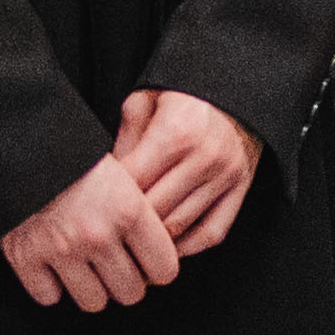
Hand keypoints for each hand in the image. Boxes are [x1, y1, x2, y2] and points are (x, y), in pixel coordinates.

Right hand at [0, 152, 185, 311]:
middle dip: (127, 283)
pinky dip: (50, 286)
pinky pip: (49, 297)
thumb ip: (141, 213)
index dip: (158, 269)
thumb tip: (156, 259)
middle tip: (117, 268)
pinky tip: (52, 267)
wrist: (18, 145)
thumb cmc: (74, 156)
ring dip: (92, 289)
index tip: (148, 263)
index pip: (165, 270)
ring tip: (87, 270)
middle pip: (131, 293)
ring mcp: (61, 249)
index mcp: (130, 211)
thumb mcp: (121, 173)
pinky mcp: (25, 257)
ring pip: (94, 302)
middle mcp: (98, 235)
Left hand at [114, 89, 261, 255]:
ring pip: (180, 226)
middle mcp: (205, 157)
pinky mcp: (241, 188)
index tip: (93, 206)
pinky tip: (167, 245)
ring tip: (130, 242)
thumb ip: (123, 142)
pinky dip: (187, 246)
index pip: (133, 183)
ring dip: (153, 240)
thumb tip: (105, 182)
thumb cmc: (183, 95)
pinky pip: (212, 232)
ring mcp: (226, 176)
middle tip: (107, 231)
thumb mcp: (144, 102)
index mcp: (177, 132)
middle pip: (154, 210)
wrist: (235, 88)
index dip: (108, 199)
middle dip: (127, 225)